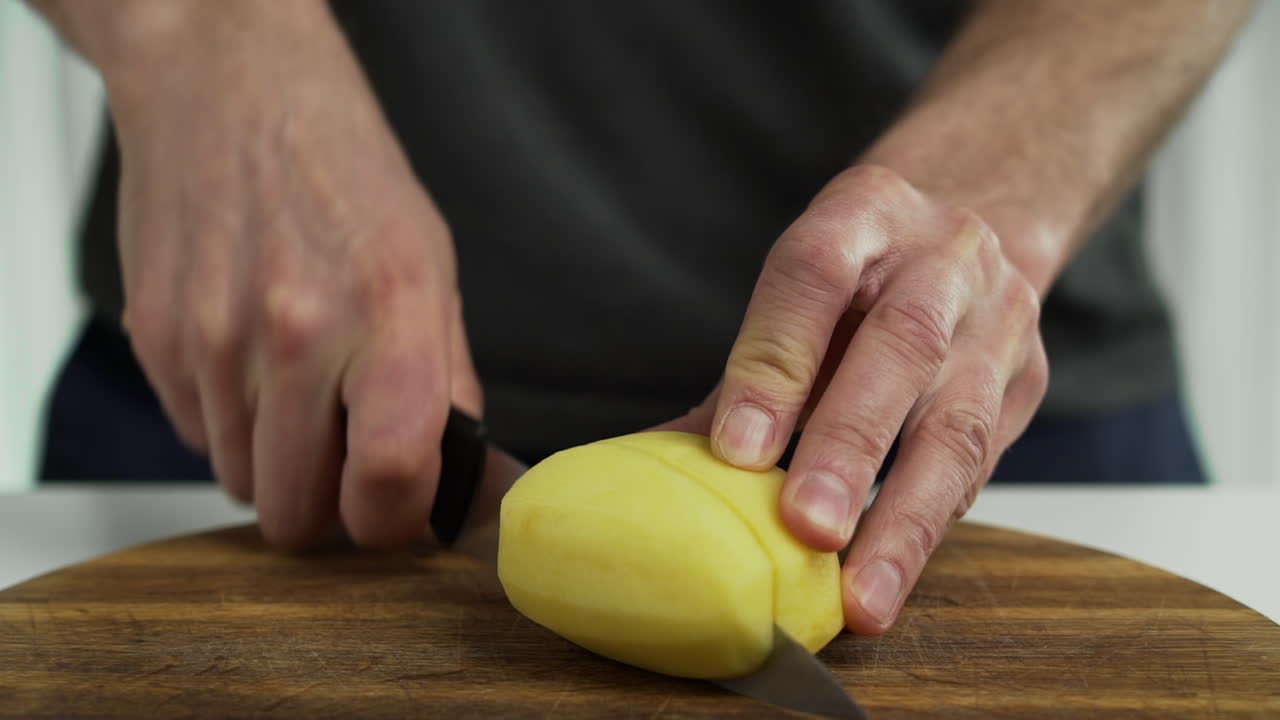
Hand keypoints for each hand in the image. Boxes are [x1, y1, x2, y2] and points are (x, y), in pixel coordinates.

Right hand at [103, 2, 481, 547]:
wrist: (231, 91)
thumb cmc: (343, 171)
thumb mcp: (432, 266)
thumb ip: (447, 383)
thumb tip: (470, 486)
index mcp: (390, 309)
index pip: (390, 477)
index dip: (395, 521)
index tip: (399, 510)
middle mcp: (296, 330)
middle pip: (298, 512)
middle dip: (330, 506)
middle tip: (349, 460)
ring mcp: (215, 339)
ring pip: (243, 483)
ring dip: (278, 462)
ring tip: (301, 390)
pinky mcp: (157, 340)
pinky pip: (198, 437)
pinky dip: (232, 422)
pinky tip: (253, 358)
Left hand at [661, 165, 1046, 633]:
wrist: (984, 211)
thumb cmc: (869, 266)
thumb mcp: (804, 283)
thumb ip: (747, 371)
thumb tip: (656, 466)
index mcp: (863, 215)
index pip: (813, 277)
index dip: (774, 365)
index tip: (737, 451)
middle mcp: (941, 259)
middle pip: (900, 348)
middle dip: (850, 446)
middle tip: (807, 529)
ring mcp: (999, 318)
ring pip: (961, 423)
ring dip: (907, 519)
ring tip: (864, 597)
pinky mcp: (1030, 380)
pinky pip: (983, 462)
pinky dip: (933, 522)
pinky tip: (894, 572)